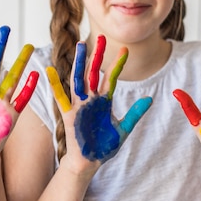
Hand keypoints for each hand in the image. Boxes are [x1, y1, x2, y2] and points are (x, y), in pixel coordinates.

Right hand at [48, 35, 151, 163]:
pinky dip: (55, 85)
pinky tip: (50, 71)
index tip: (125, 50)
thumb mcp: (123, 129)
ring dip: (80, 62)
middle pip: (94, 73)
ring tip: (81, 45)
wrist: (89, 163)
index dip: (117, 65)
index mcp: (104, 102)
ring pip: (79, 79)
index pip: (111, 78)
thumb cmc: (103, 148)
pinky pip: (61, 97)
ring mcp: (79, 106)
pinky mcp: (69, 115)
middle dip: (97, 55)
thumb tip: (150, 99)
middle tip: (101, 37)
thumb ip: (134, 114)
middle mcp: (91, 100)